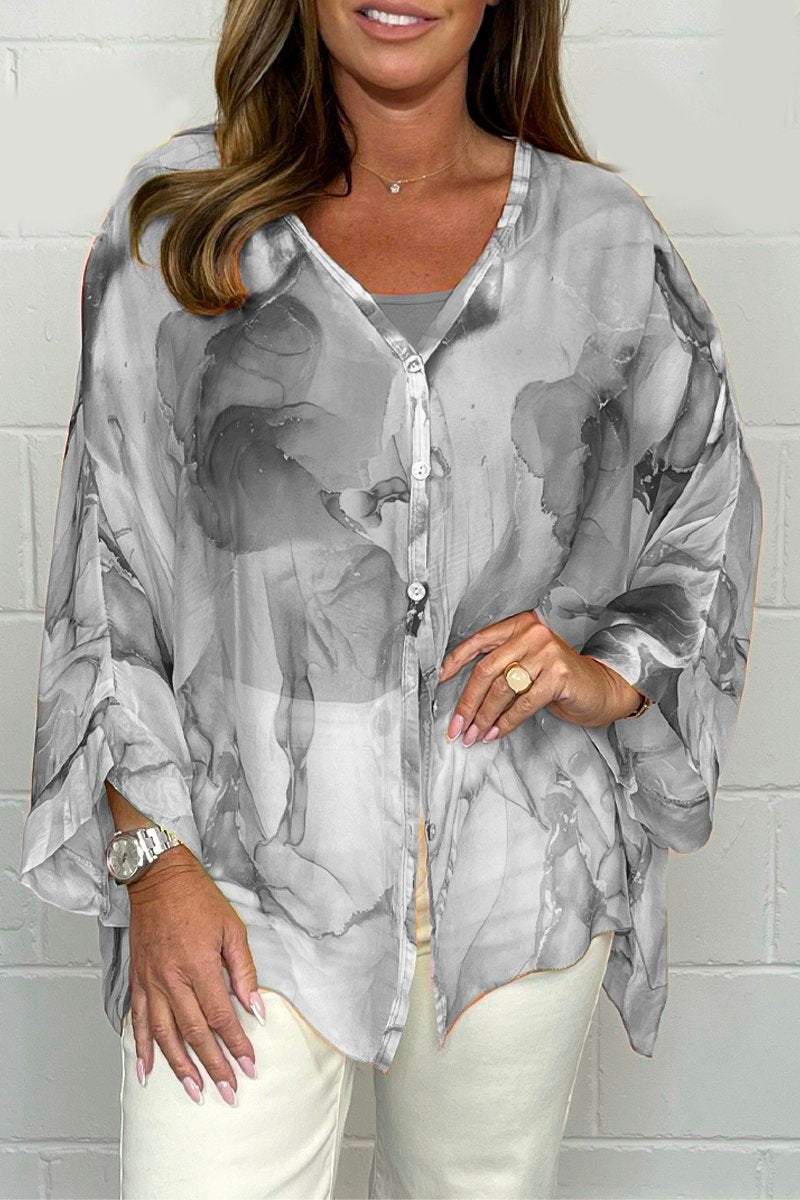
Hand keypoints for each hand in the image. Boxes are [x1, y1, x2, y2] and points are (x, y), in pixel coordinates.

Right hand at [125, 844, 263, 1104]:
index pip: (221, 1017)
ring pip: (165, 1035)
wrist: (158, 879)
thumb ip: (243, 971)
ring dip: (180, 1067)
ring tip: (194, 1091)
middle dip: (213, 1066)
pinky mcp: (138, 980)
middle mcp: (172, 980)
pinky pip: (139, 1021)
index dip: (236, 1045)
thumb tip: (256, 1009)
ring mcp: (151, 982)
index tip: (250, 1067)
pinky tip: (147, 1070)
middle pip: (194, 1033)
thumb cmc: (199, 900)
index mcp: (199, 966)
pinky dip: (142, 1048)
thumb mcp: (232, 928)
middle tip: (228, 1093)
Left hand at [437, 609, 646, 744]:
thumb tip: (464, 694)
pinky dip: (506, 722)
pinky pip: (523, 704)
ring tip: (475, 735)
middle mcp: (533, 633)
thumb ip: (501, 666)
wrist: (599, 687)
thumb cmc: (557, 677)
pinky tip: (496, 733)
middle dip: (467, 702)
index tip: (441, 680)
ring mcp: (547, 652)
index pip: (479, 640)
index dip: (456, 660)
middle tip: (457, 726)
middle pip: (486, 669)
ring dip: (484, 717)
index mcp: (520, 625)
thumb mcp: (527, 663)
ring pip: (502, 689)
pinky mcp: (558, 675)